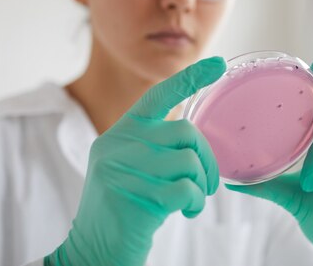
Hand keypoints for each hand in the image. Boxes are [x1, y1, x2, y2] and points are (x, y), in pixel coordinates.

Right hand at [45, 57, 225, 265]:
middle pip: (186, 131)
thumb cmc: (127, 207)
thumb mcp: (135, 167)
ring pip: (188, 161)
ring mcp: (120, 167)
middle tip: (208, 183)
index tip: (218, 65)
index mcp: (122, 131)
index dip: (190, 78)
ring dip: (201, 186)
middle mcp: (118, 142)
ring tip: (192, 200)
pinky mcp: (129, 194)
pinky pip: (185, 188)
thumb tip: (196, 136)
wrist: (94, 250)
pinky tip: (185, 211)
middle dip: (207, 159)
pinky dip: (194, 202)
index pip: (158, 95)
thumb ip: (156, 146)